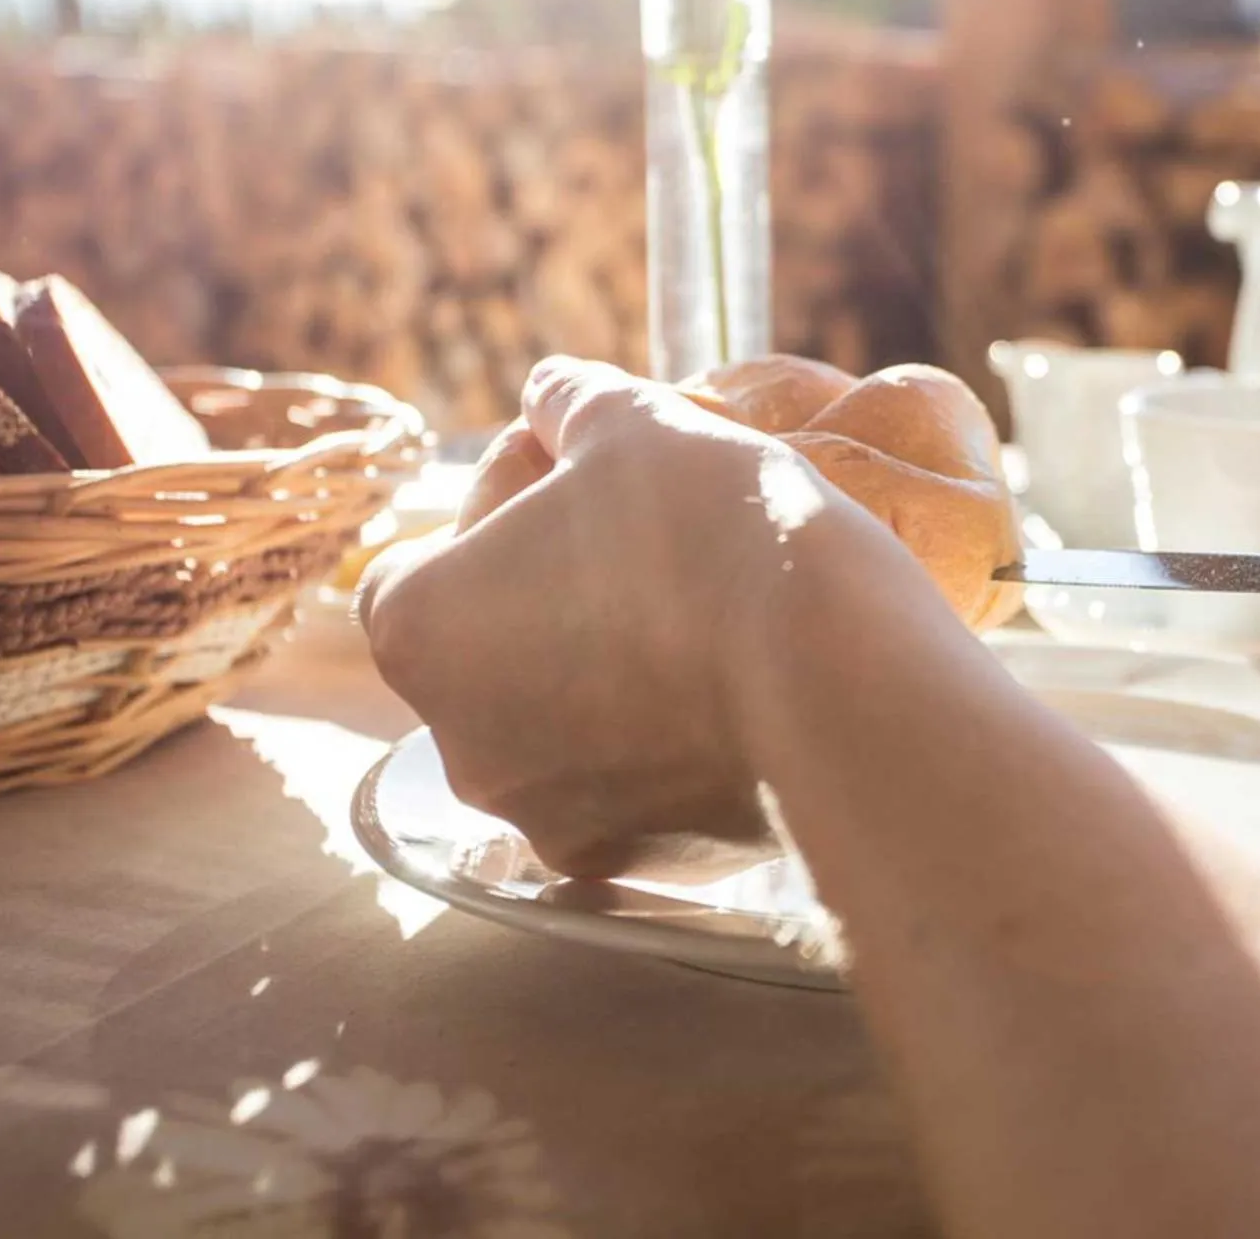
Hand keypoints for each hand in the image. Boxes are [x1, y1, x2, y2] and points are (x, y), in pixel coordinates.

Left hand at [354, 357, 951, 876]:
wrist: (839, 686)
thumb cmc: (712, 535)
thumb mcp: (635, 424)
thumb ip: (569, 402)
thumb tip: (552, 394)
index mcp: (421, 632)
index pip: (425, 560)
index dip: (501, 505)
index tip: (583, 474)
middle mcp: (461, 746)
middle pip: (496, 648)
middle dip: (562, 590)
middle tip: (655, 534)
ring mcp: (551, 819)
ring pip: (572, 723)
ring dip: (619, 666)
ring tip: (714, 607)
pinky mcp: (642, 866)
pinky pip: (645, 786)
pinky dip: (679, 740)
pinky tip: (745, 682)